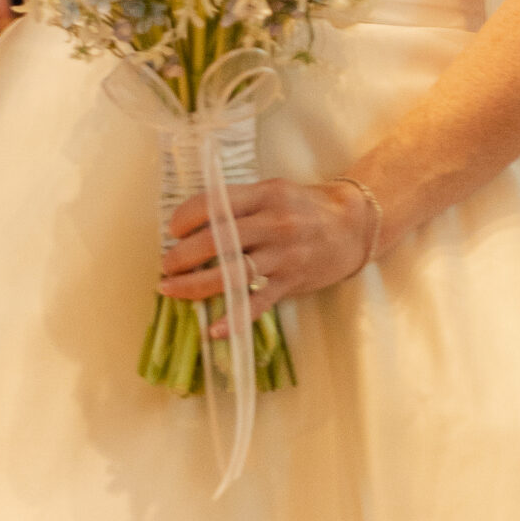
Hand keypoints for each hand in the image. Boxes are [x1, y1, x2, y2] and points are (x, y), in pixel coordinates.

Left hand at [159, 176, 374, 332]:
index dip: (186, 217)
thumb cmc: (305, 207)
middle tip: (165, 265)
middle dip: (183, 255)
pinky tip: (214, 328)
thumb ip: (239, 203)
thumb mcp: (273, 191)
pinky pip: (258, 303)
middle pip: (218, 240)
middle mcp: (273, 224)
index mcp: (264, 196)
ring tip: (171, 290)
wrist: (354, 226)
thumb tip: (194, 221)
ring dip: (196, 285)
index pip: (215, 203)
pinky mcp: (291, 281)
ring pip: (232, 273)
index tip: (171, 229)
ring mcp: (283, 255)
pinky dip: (234, 318)